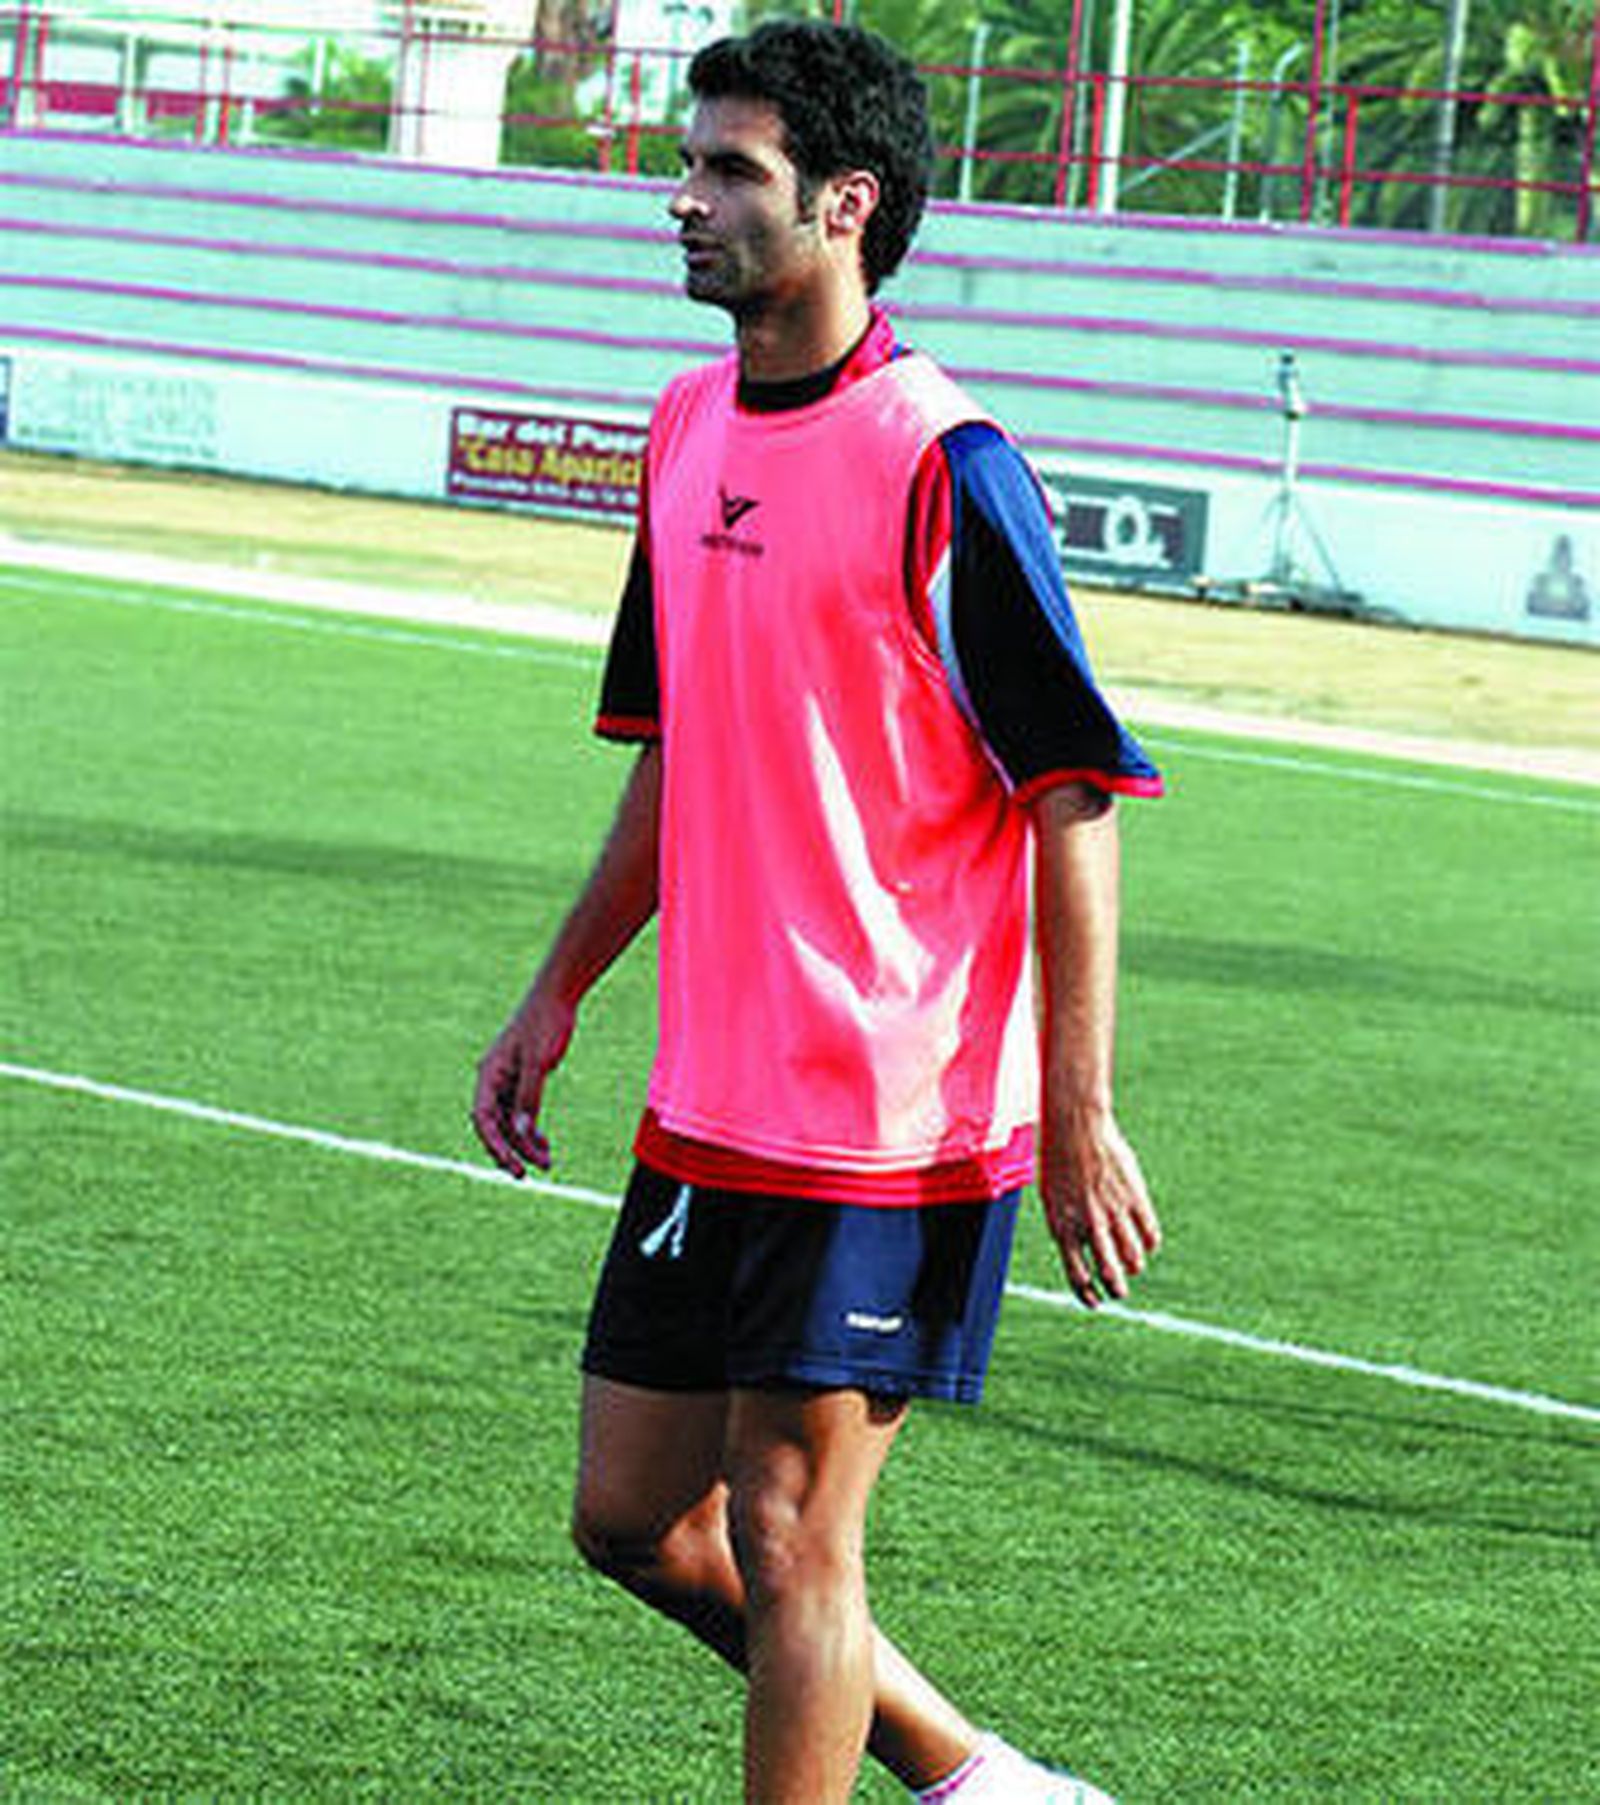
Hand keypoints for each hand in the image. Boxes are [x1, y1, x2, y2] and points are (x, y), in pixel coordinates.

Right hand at [470, 989, 575, 1179]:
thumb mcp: (539, 1062)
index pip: (483, 1118)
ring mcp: (507, 1081)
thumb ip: (529, 1097)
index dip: (494, 1144)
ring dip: (526, 1143)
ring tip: (546, 1163)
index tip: (510, 1165)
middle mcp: (493, 1080)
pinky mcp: (523, 1080)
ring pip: (511, 1122)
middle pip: (495, 1125)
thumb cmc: (545, 1023)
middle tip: (525, 1174)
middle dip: (510, 1150)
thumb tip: (522, 1134)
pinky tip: (545, 1145)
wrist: (557, 997)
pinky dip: (532, 1129)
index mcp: (489, 1073)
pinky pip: (522, 1112)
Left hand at [1039, 1103, 1160, 1308]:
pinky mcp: (1135, 1198)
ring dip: (1134, 1266)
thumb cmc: (1059, 1163)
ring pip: (1134, 1258)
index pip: (1077, 1275)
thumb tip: (1085, 1253)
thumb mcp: (1054, 1199)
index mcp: (1063, 1228)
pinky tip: (1145, 1242)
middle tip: (1120, 1292)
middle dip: (1117, 1289)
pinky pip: (1150, 1234)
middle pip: (1110, 1273)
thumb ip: (1069, 1227)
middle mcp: (1089, 1225)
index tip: (1096, 1301)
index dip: (1087, 1294)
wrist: (1076, 1128)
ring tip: (1132, 1264)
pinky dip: (1150, 1243)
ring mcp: (1114, 1213)